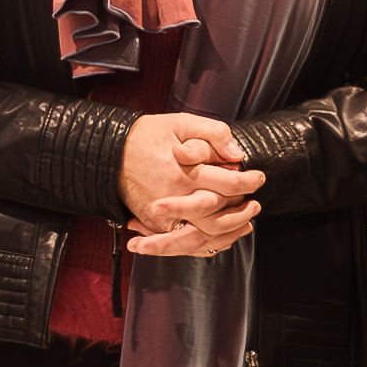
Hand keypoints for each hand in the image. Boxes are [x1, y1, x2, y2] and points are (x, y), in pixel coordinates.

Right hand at [119, 111, 263, 258]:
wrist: (107, 153)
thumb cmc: (146, 136)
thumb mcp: (180, 123)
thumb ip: (212, 134)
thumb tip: (237, 155)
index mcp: (183, 172)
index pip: (226, 183)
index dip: (248, 181)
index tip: (259, 177)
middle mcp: (174, 198)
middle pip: (218, 215)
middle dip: (242, 211)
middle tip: (256, 203)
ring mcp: (163, 216)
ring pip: (204, 235)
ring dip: (229, 232)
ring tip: (246, 223)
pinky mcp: (155, 225)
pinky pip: (185, 243)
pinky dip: (207, 244)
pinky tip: (223, 237)